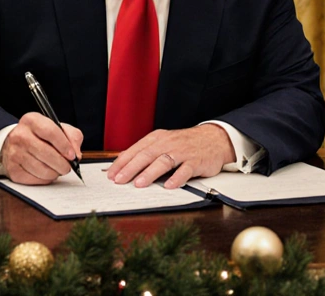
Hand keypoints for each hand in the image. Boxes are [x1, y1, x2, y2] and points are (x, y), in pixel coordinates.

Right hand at [1, 112, 83, 184]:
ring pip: (41, 169)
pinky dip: (44, 179)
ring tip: (56, 169)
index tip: (72, 155)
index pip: (50, 132)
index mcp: (32, 120)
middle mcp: (20, 135)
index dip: (64, 145)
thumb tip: (76, 154)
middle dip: (62, 164)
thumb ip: (72, 136)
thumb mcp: (56, 128)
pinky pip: (34, 179)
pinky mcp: (12, 169)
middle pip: (46, 153)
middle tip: (67, 167)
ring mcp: (14, 153)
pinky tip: (45, 173)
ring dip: (54, 173)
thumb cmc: (38, 135)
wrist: (13, 142)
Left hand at [106, 124, 233, 188]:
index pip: (135, 150)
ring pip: (164, 161)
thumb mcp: (163, 142)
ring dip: (150, 173)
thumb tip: (122, 163)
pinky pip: (185, 170)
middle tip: (119, 180)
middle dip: (131, 168)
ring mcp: (182, 152)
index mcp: (157, 138)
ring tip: (139, 184)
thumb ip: (145, 152)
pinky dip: (177, 178)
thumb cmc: (185, 143)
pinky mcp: (196, 161)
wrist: (214, 138)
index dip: (122, 162)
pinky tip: (169, 185)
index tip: (111, 174)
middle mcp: (168, 143)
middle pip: (146, 155)